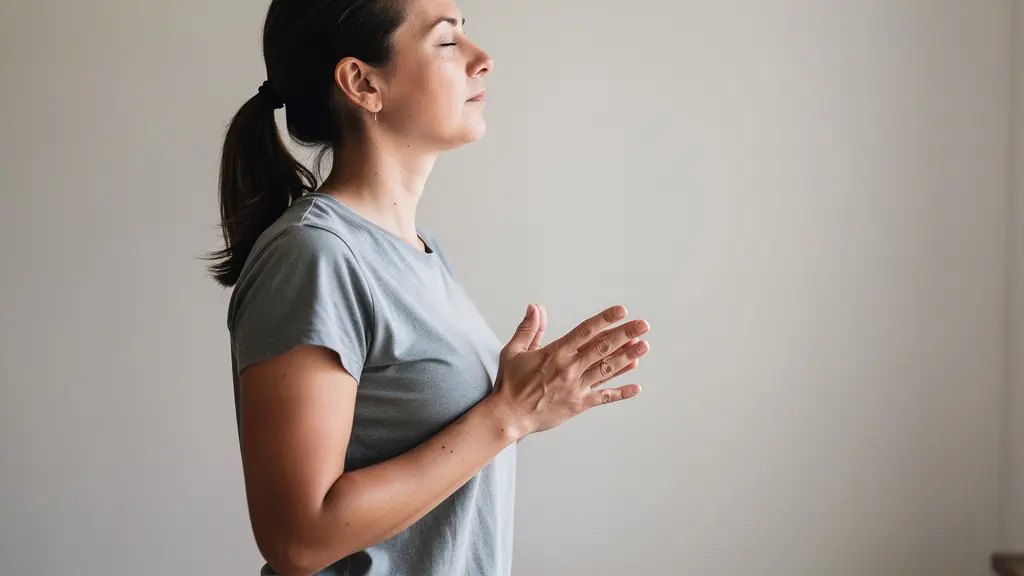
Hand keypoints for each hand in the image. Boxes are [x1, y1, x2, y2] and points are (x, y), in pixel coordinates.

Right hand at [490, 304, 649, 437]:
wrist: (509, 416)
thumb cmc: (510, 383)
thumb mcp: (514, 351)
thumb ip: (529, 328)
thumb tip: (536, 307)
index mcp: (555, 353)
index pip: (585, 331)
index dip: (605, 319)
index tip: (621, 311)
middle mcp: (569, 368)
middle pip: (602, 348)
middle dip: (625, 334)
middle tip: (643, 325)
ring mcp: (576, 387)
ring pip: (607, 369)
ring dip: (627, 357)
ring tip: (644, 347)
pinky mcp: (578, 404)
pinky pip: (603, 397)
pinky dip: (621, 393)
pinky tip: (636, 388)